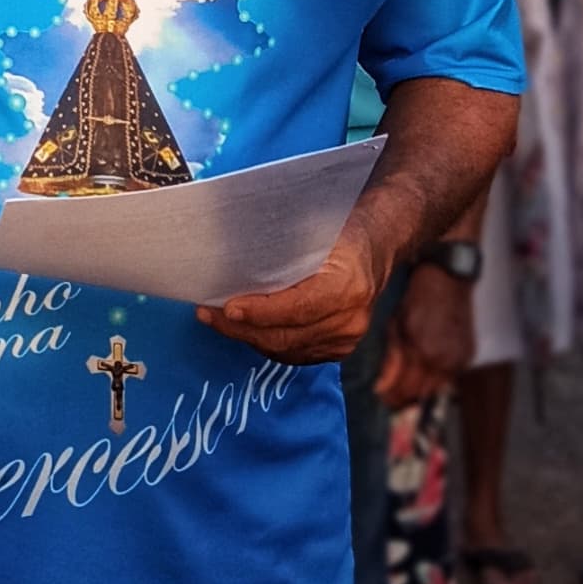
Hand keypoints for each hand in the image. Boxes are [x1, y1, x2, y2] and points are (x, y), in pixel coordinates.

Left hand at [203, 210, 392, 364]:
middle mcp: (351, 319)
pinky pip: (294, 354)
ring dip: (248, 337)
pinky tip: (245, 329)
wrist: (374, 249)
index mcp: (348, 285)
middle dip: (241, 327)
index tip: (228, 308)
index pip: (298, 308)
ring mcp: (346, 339)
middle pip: (286, 335)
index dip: (260, 312)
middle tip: (208, 313)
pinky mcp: (339, 350)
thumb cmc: (338, 232)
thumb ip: (282, 246)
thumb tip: (231, 252)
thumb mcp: (315, 229)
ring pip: (286, 349)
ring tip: (218, 320)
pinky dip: (266, 343)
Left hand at [383, 255, 475, 400]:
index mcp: (421, 351)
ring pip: (434, 391)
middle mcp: (442, 360)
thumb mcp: (396, 325)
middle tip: (389, 396)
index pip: (403, 389)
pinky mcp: (467, 357)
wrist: (449, 280)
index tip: (380, 395)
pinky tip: (424, 372)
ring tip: (404, 386)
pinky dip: (434, 380)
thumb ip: (391, 359)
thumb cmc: (417, 299)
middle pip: (419, 395)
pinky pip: (448, 379)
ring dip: (418, 392)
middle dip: (402, 398)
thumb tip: (381, 387)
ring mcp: (458, 360)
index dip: (389, 396)